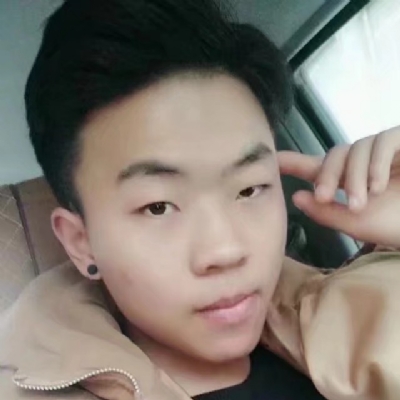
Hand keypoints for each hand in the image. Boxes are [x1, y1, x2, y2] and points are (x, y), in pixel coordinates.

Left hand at [278, 127, 399, 247]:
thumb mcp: (356, 223)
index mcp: (348, 181)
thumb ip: (325, 212)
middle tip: (324, 198)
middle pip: (333, 155)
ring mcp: (385, 151)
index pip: (315, 166)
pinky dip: (376, 164)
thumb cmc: (398, 225)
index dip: (292, 161)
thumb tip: (297, 196)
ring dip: (354, 177)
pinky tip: (379, 186)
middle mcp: (363, 163)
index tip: (271, 158)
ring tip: (361, 203)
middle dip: (326, 176)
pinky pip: (383, 141)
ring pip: (356, 148)